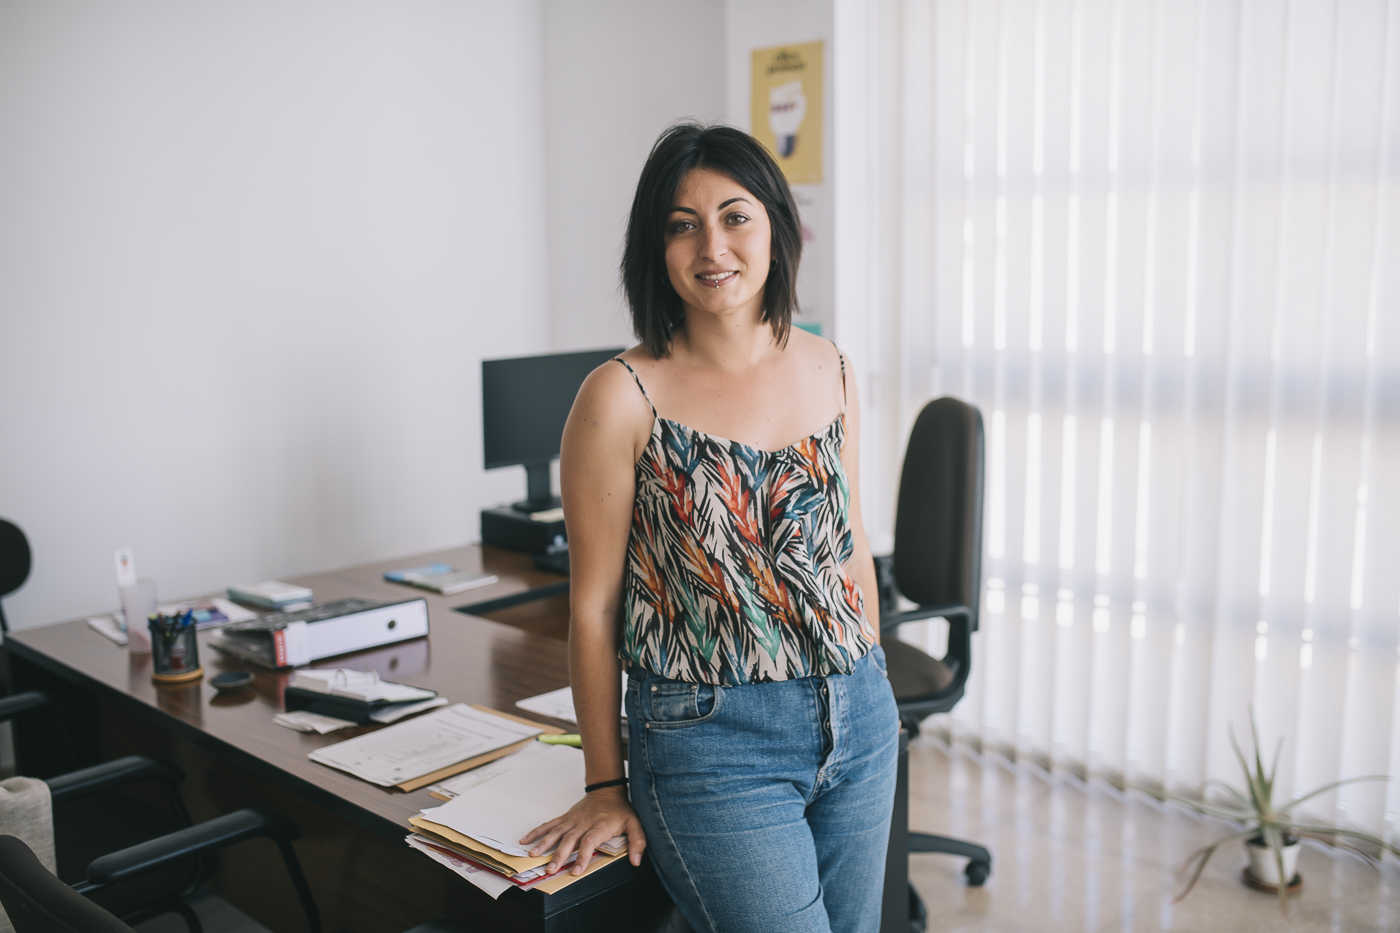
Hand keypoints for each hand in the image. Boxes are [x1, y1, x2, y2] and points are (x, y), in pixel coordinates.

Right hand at [519, 786, 645, 874]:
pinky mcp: (565, 818)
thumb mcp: (635, 824)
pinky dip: (536, 832)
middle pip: (569, 840)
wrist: (607, 790)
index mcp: (599, 827)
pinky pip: (549, 825)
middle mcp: (583, 823)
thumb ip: (638, 842)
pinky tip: (525, 840)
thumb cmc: (620, 810)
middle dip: (559, 855)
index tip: (576, 870)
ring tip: (533, 855)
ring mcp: (571, 820)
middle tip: (550, 869)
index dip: (583, 856)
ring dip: (543, 844)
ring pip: (555, 832)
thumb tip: (636, 861)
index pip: (589, 841)